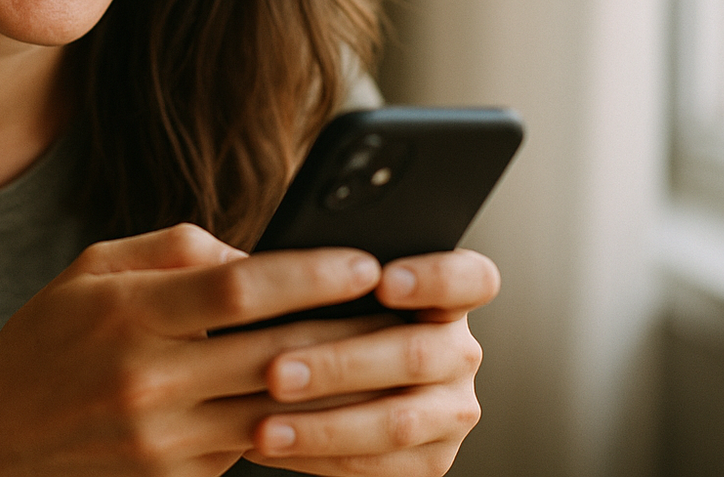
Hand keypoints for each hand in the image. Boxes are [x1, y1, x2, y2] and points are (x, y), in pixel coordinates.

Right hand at [0, 223, 390, 476]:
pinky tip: (338, 402)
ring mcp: (165, 439)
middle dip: (352, 329)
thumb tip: (254, 252)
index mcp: (130, 313)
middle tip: (411, 308)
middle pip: (277, 352)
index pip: (240, 287)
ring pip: (280, 408)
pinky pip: (253, 446)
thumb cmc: (46, 339)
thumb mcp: (92, 269)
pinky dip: (299, 423)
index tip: (367, 259)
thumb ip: (174, 250)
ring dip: (343, 385)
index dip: (312, 271)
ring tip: (395, 355)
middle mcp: (150, 378)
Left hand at [242, 248, 500, 474]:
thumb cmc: (314, 319)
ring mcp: (451, 409)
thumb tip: (253, 267)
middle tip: (275, 372)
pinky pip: (380, 465)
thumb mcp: (320, 289)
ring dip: (323, 426)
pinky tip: (271, 447)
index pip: (470, 279)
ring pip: (398, 421)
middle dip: (339, 366)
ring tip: (263, 426)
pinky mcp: (431, 458)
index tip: (382, 280)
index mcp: (444, 297)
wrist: (314, 381)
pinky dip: (320, 457)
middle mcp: (458, 352)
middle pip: (417, 355)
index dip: (434, 277)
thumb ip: (308, 274)